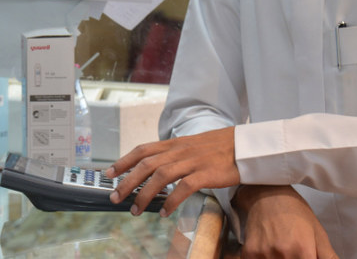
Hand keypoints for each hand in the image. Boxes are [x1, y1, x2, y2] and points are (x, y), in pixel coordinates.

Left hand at [104, 127, 238, 216]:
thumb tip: (156, 168)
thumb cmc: (220, 148)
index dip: (124, 160)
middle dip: (127, 181)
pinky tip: (165, 213)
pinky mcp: (207, 173)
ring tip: (136, 210)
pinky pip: (184, 187)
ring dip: (145, 194)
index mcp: (175, 143)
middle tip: (115, 196)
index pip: (143, 150)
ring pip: (161, 176)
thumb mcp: (192, 146)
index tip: (109, 172)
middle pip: (146, 164)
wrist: (247, 145)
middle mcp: (180, 150)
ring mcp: (193, 161)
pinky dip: (171, 200)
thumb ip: (174, 155)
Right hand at [233, 185, 337, 258]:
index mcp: (303, 251)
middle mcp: (283, 254)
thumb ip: (328, 257)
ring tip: (280, 249)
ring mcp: (264, 254)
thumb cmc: (295, 212)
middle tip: (292, 251)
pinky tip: (268, 250)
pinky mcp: (250, 253)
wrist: (268, 195)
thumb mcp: (318, 233)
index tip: (304, 256)